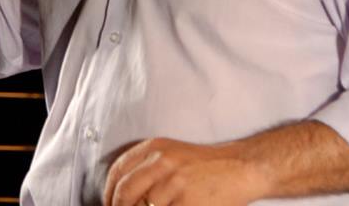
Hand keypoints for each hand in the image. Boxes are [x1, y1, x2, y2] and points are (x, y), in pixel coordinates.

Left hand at [103, 137, 261, 205]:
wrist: (239, 167)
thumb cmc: (205, 165)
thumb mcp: (172, 155)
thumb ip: (147, 169)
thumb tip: (122, 195)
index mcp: (154, 148)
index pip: (117, 171)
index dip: (109, 193)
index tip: (110, 205)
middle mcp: (160, 162)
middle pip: (124, 193)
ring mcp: (173, 184)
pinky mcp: (186, 203)